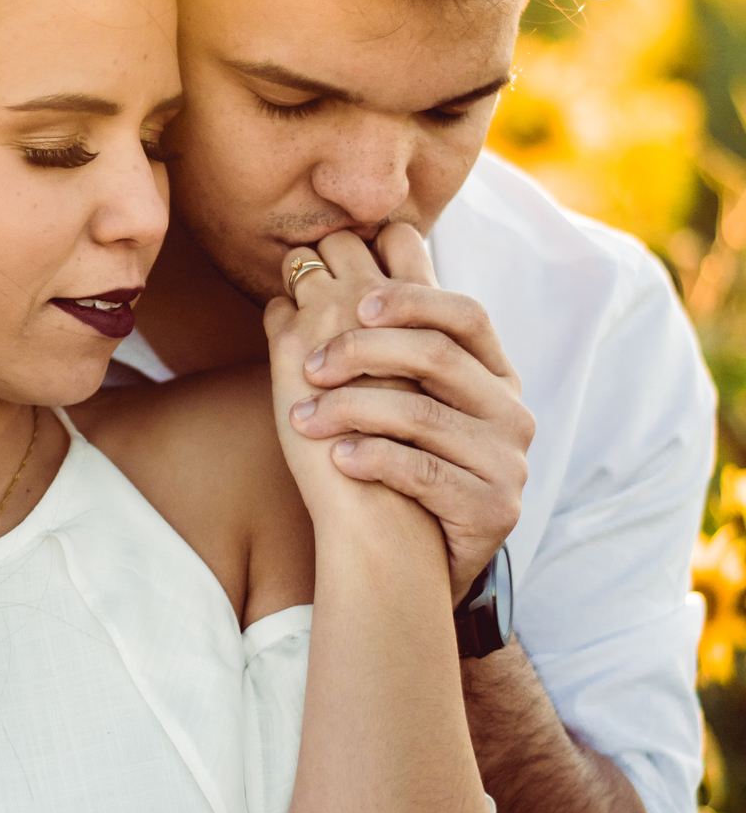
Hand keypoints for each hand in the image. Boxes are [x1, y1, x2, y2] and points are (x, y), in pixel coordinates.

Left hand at [284, 226, 533, 602]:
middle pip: (438, 356)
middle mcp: (511, 411)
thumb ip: (390, 335)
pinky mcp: (493, 510)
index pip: (464, 313)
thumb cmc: (402, 460)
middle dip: (365, 352)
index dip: (411, 299)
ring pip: (423, 416)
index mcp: (495, 374)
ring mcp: (508, 462)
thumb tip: (334, 254)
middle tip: (310, 366)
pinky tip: (336, 459)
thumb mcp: (407, 395)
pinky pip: (423, 474)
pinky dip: (373, 459)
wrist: (423, 559)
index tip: (355, 304)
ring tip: (301, 420)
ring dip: (351, 411)